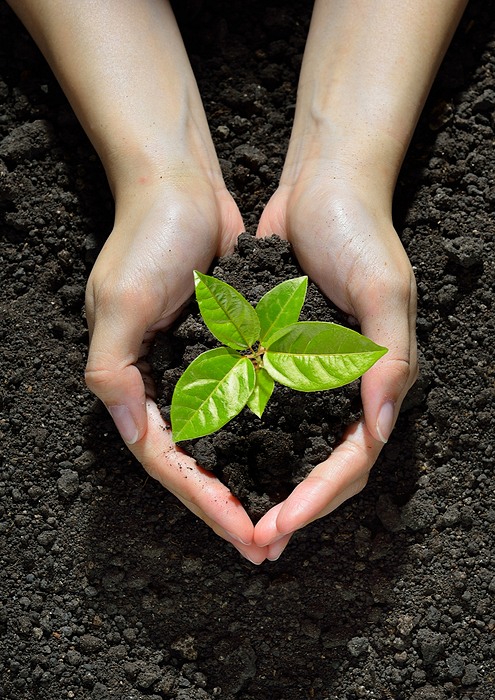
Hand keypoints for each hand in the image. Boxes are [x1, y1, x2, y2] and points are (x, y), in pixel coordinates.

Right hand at [85, 176, 267, 563]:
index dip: (204, 501)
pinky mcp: (228, 348)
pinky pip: (246, 402)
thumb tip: (133, 434)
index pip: (168, 460)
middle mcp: (164, 383)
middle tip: (267, 545)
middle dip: (230, 505)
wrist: (179, 185)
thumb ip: (113, 372)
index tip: (244, 532)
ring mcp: (198, 367)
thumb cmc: (147, 237)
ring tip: (283, 516)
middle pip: (197, 461)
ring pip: (225, 440)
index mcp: (133, 381)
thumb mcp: (119, 302)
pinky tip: (293, 456)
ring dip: (251, 478)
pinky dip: (265, 433)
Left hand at [254, 167, 417, 558]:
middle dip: (292, 507)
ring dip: (268, 483)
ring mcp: (310, 372)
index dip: (318, 497)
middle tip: (254, 540)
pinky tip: (218, 458)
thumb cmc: (361, 232)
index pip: (351, 458)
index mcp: (376, 379)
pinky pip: (264, 407)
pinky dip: (246, 438)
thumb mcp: (384, 289)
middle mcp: (344, 385)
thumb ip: (388, 358)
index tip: (279, 526)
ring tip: (234, 516)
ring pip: (292, 446)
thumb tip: (377, 429)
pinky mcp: (280, 354)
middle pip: (322, 465)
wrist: (324, 187)